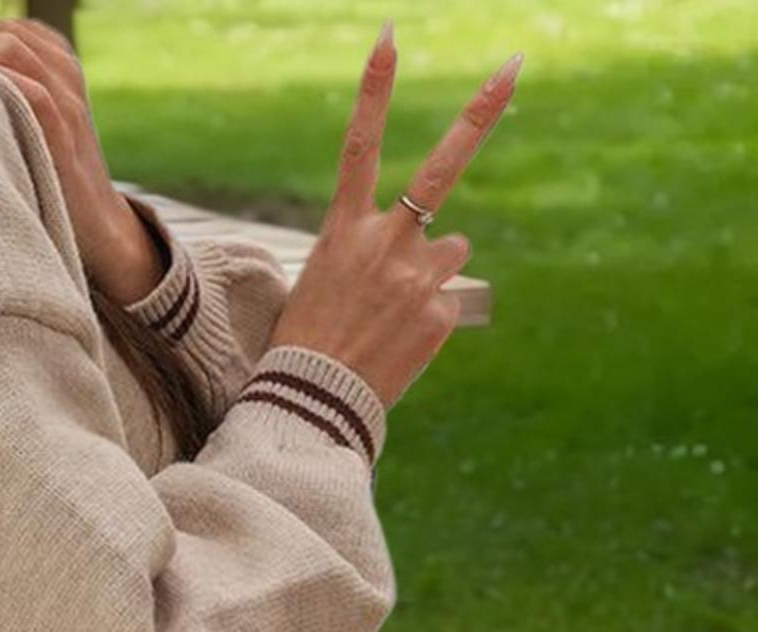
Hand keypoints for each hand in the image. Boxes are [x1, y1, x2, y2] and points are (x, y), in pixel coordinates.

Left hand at [0, 18, 163, 304]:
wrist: (97, 226)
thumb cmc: (45, 177)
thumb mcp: (23, 124)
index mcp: (56, 63)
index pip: (2, 26)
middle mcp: (65, 73)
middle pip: (3, 31)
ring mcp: (68, 100)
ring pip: (13, 49)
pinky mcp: (65, 132)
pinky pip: (30, 90)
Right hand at [269, 20, 521, 408]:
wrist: (312, 404)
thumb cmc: (306, 347)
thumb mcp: (323, 288)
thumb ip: (378, 257)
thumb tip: (454, 244)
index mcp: (342, 233)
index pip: (360, 147)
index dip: (375, 90)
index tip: (390, 37)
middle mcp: (385, 243)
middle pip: (440, 169)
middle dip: (480, 114)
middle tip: (515, 65)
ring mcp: (417, 276)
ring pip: (451, 251)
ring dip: (433, 271)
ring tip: (393, 313)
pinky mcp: (440, 311)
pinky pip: (447, 301)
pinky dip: (428, 319)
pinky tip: (399, 342)